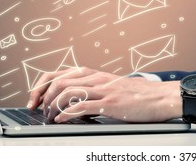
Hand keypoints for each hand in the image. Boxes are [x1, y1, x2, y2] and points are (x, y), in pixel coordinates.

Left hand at [27, 67, 181, 122]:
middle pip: (58, 81)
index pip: (58, 74)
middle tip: (38, 110)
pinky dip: (66, 114)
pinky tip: (61, 120)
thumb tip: (73, 103)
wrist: (161, 97)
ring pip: (67, 92)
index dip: (41, 86)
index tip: (35, 99)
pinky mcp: (111, 103)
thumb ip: (94, 91)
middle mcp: (97, 78)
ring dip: (52, 106)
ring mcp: (103, 90)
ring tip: (49, 117)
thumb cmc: (139, 95)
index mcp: (94, 74)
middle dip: (42, 97)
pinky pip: (82, 106)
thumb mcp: (112, 87)